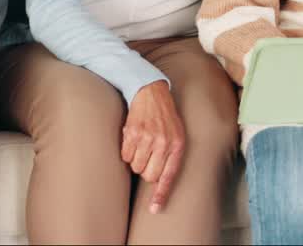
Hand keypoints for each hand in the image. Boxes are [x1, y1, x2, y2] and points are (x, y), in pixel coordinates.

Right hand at [121, 81, 185, 214]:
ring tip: (141, 143)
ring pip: (135, 167)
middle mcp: (164, 143)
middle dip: (146, 170)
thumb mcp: (177, 134)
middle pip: (149, 175)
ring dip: (136, 159)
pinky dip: (127, 150)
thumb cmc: (165, 117)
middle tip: (147, 154)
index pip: (169, 176)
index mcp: (177, 145)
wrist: (151, 92)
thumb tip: (159, 182)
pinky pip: (125, 156)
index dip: (161, 194)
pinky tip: (133, 138)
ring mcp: (148, 138)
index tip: (154, 209)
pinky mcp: (132, 133)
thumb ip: (171, 156)